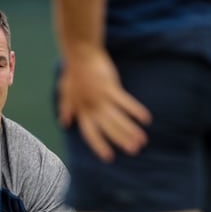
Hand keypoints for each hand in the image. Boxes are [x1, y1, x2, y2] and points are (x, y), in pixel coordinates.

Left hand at [57, 47, 151, 161]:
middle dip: (121, 141)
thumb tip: (64, 123)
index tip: (109, 158)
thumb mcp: (65, 91)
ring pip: (118, 119)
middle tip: (134, 152)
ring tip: (142, 140)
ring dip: (131, 130)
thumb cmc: (74, 71)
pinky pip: (125, 102)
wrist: (81, 53)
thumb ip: (66, 107)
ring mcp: (101, 98)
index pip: (90, 133)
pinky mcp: (110, 87)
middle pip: (108, 129)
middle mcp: (91, 107)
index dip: (99, 146)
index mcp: (81, 110)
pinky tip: (146, 119)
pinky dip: (136, 111)